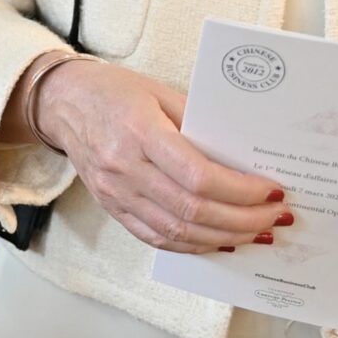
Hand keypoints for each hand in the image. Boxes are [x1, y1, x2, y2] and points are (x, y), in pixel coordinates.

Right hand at [36, 58, 288, 254]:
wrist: (63, 102)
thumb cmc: (114, 91)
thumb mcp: (160, 93)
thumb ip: (199, 124)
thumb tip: (243, 159)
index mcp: (139, 132)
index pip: (198, 175)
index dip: (241, 190)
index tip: (271, 190)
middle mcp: (124, 168)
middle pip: (192, 210)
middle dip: (242, 219)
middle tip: (274, 217)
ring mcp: (116, 193)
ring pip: (177, 232)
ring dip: (223, 238)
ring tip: (255, 233)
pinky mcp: (112, 208)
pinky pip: (156, 238)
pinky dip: (193, 245)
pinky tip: (219, 241)